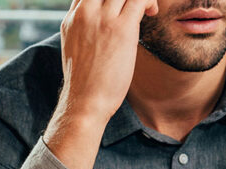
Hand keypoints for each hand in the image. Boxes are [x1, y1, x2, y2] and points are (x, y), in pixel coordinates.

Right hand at [59, 0, 157, 120]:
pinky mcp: (121, 29)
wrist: (85, 102)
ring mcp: (102, 18)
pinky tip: (152, 12)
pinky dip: (149, 0)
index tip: (122, 8)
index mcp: (73, 17)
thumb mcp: (76, 52)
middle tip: (137, 7)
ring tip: (147, 9)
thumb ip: (86, 33)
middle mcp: (85, 12)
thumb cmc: (86, 86)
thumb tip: (101, 34)